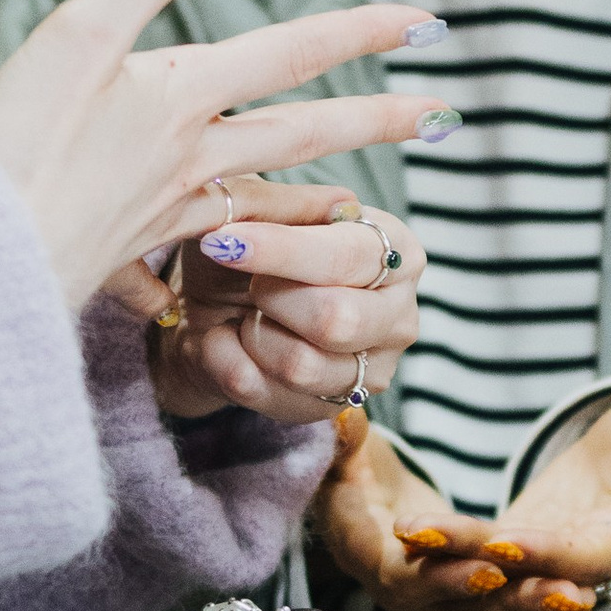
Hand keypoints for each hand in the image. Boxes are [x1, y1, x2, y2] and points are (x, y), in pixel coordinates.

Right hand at [0, 0, 455, 310]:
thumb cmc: (19, 140)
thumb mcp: (81, 29)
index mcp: (183, 97)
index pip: (292, 53)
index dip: (360, 30)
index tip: (426, 23)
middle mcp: (189, 158)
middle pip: (301, 135)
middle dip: (376, 123)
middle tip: (443, 119)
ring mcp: (163, 213)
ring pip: (261, 204)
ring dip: (316, 203)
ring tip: (361, 211)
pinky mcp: (125, 253)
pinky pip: (189, 259)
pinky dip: (206, 266)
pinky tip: (202, 282)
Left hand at [144, 182, 425, 428]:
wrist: (211, 310)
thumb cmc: (243, 250)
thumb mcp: (250, 213)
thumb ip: (283, 205)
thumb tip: (337, 203)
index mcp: (393, 248)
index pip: (345, 257)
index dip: (281, 251)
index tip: (224, 242)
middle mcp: (399, 312)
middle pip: (336, 320)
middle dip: (271, 299)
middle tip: (249, 282)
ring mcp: (374, 368)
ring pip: (301, 365)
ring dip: (252, 335)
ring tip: (246, 314)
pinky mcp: (335, 407)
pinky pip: (270, 396)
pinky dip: (230, 364)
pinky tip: (231, 342)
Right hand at [303, 412, 581, 610]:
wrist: (360, 498)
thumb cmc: (351, 464)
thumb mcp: (345, 448)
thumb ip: (344, 439)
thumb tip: (341, 412)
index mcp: (363, 551)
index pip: (402, 574)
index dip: (442, 575)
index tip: (489, 567)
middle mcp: (399, 585)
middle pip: (453, 603)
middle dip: (504, 600)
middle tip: (554, 591)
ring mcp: (435, 595)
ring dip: (530, 608)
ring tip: (576, 599)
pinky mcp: (463, 592)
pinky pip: (500, 603)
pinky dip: (536, 603)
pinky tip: (579, 598)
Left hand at [401, 386, 610, 610]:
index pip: (588, 558)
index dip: (548, 553)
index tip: (504, 540)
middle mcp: (585, 567)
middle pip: (527, 579)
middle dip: (475, 565)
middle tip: (424, 539)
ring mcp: (546, 564)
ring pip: (492, 576)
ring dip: (447, 559)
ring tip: (406, 530)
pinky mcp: (515, 552)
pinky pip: (475, 558)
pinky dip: (442, 546)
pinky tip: (404, 526)